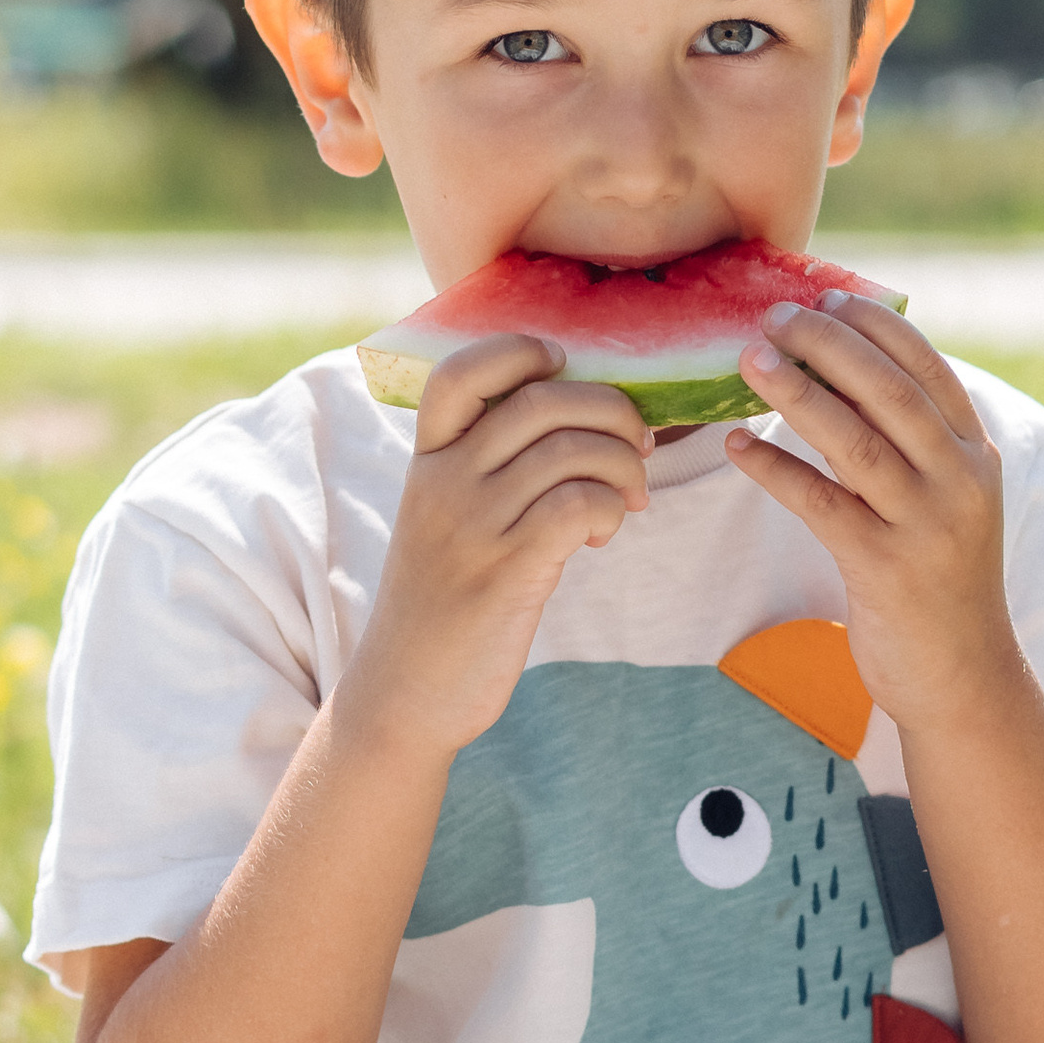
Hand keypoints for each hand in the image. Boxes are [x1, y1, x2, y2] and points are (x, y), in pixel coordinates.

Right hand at [356, 334, 652, 754]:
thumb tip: (582, 419)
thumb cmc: (443, 600)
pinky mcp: (506, 572)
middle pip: (541, 400)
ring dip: (624, 466)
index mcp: (426, 460)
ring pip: (571, 450)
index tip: (563, 369)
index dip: (519, 351)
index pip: (460, 373)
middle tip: (638, 446)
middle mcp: (444, 482)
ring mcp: (473, 526)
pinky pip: (578, 504)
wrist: (406, 691)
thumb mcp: (446, 520)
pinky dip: (609, 509)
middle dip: (611, 411)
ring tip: (627, 499)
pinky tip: (602, 534)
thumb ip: (489, 469)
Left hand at [724, 301, 1011, 731]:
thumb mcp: (947, 500)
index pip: (928, 368)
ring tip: (748, 360)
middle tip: (775, 317)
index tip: (828, 297)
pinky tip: (737, 445)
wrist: (964, 678)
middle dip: (828, 344)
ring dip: (797, 393)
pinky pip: (820, 504)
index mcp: (977, 454)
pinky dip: (775, 469)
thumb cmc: (939, 579)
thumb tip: (844, 371)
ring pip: (856, 441)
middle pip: (889, 392)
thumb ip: (915, 442)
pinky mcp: (885, 569)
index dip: (876, 326)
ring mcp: (926, 526)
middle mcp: (960, 481)